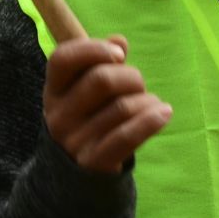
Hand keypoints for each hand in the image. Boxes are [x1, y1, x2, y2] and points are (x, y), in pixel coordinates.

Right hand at [44, 35, 171, 176]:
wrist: (78, 176)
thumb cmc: (91, 119)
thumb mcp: (87, 91)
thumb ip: (102, 62)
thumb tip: (119, 41)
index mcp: (54, 90)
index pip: (63, 58)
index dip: (93, 49)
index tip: (120, 54)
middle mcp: (58, 115)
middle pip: (101, 80)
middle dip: (132, 77)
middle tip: (139, 86)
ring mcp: (74, 140)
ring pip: (123, 107)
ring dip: (147, 101)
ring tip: (153, 105)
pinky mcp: (94, 161)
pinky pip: (127, 136)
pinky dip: (151, 121)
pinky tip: (165, 112)